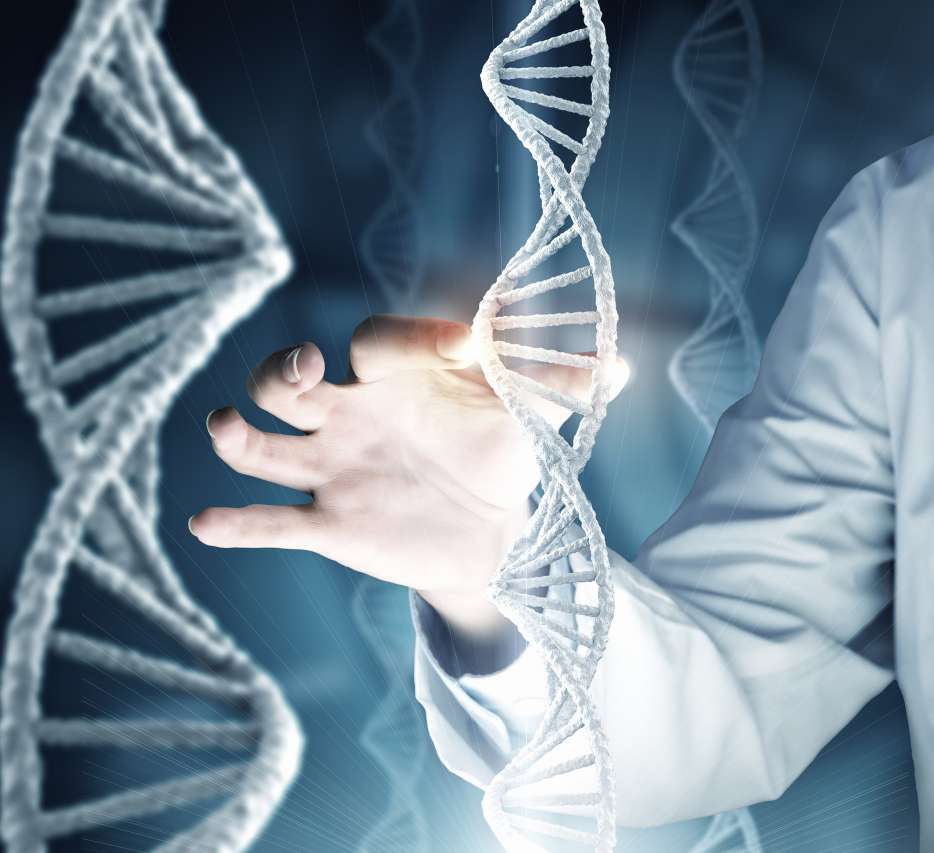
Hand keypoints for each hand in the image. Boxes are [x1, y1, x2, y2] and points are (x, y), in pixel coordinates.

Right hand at [189, 315, 598, 640]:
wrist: (490, 529)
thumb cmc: (502, 453)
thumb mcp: (532, 418)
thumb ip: (561, 386)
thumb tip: (623, 363)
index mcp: (398, 378)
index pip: (379, 342)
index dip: (410, 338)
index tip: (462, 347)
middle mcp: (351, 414)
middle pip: (289, 380)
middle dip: (283, 370)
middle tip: (307, 371)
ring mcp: (333, 469)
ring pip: (263, 443)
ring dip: (239, 433)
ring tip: (231, 428)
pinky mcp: (330, 525)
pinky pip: (272, 522)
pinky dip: (237, 523)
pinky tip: (207, 525)